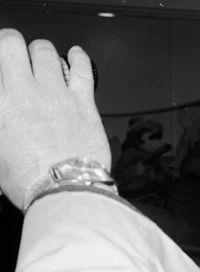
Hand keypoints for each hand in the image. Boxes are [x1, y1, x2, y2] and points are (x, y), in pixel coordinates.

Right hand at [0, 29, 109, 208]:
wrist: (65, 190)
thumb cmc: (29, 179)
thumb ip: (1, 125)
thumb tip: (5, 110)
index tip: (0, 67)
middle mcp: (23, 92)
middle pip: (12, 45)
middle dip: (10, 44)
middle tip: (12, 52)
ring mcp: (56, 94)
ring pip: (45, 51)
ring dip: (40, 50)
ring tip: (40, 56)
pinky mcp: (83, 102)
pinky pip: (81, 68)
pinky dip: (78, 56)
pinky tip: (76, 54)